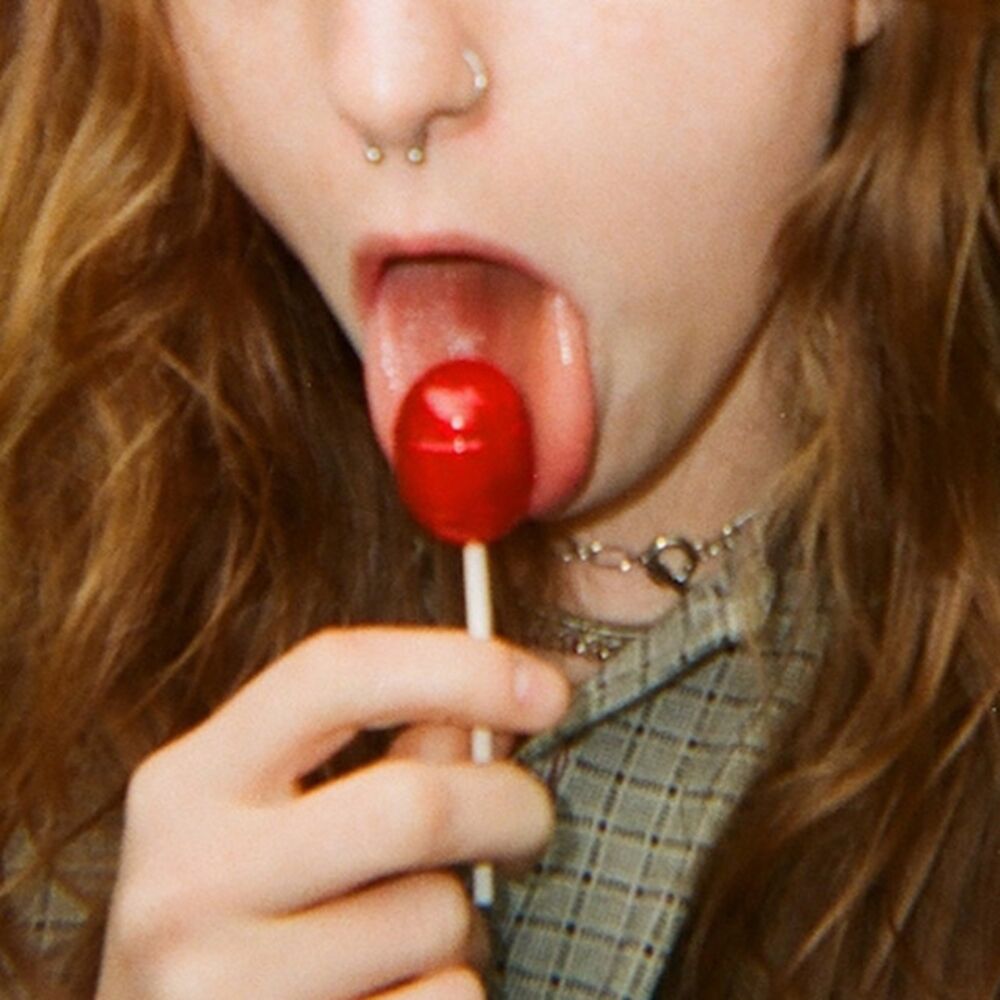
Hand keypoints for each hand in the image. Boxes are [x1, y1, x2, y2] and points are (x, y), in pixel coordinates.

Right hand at [96, 627, 569, 999]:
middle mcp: (189, 877)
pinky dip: (449, 988)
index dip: (459, 666)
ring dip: (465, 921)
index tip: (548, 690)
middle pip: (411, 805)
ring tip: (424, 928)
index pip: (336, 673)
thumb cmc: (245, 908)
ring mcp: (221, 983)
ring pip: (434, 919)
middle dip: (508, 805)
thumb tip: (497, 709)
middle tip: (532, 817)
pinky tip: (400, 987)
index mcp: (188, 782)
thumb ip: (379, 752)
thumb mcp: (278, 814)